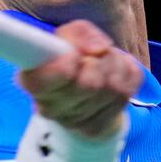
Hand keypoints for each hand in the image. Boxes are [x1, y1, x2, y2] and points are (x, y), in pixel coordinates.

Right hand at [16, 20, 143, 138]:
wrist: (82, 92)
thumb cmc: (69, 59)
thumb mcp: (67, 36)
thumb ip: (78, 33)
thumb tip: (99, 48)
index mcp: (33, 81)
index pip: (44, 81)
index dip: (64, 66)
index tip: (73, 55)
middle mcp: (49, 107)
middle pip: (88, 84)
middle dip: (99, 61)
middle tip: (94, 56)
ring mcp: (74, 122)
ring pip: (112, 88)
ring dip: (115, 66)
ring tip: (107, 63)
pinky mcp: (97, 129)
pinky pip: (127, 93)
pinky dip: (127, 76)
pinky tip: (116, 76)